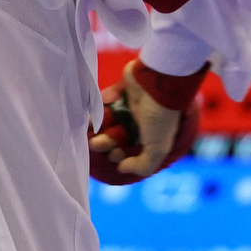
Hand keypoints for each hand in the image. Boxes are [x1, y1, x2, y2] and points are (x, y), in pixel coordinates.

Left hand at [89, 61, 199, 180]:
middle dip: (104, 143)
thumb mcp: (157, 149)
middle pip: (117, 136)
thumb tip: (121, 168)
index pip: (130, 150)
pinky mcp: (122, 90)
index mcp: (151, 137)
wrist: (158, 82)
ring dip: (98, 126)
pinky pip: (106, 100)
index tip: (115, 153)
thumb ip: (142, 166)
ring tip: (90, 127)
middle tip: (96, 143)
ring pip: (109, 120)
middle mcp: (141, 122)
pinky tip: (94, 112)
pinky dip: (99, 107)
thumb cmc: (159, 118)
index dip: (119, 155)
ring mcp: (131, 105)